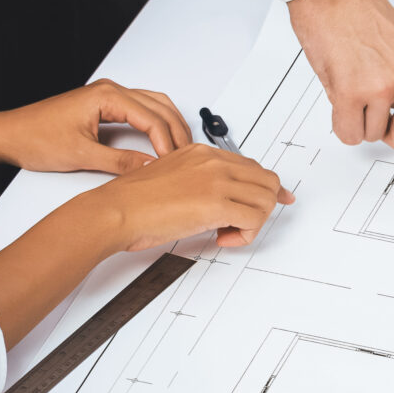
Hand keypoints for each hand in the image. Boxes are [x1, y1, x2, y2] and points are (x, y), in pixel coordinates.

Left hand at [0, 78, 190, 174]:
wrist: (10, 134)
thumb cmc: (36, 138)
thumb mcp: (81, 155)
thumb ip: (120, 162)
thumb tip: (149, 168)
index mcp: (107, 96)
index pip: (151, 117)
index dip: (167, 142)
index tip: (175, 162)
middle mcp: (110, 90)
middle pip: (159, 105)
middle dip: (176, 130)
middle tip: (186, 157)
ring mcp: (107, 95)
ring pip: (153, 104)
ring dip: (168, 124)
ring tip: (178, 149)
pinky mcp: (103, 104)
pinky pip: (140, 108)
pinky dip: (154, 122)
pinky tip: (159, 139)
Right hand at [83, 142, 292, 250]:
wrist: (117, 210)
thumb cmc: (134, 202)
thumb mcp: (172, 178)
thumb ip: (198, 182)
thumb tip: (218, 203)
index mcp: (202, 153)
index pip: (251, 166)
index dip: (266, 188)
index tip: (276, 199)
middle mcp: (213, 161)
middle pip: (266, 180)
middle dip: (261, 207)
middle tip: (241, 225)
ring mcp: (217, 180)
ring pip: (266, 199)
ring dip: (253, 222)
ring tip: (227, 233)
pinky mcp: (217, 203)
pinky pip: (254, 220)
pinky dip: (245, 235)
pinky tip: (223, 238)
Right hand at [288, 0, 393, 172]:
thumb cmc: (368, 16)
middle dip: (390, 130)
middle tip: (378, 99)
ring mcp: (383, 87)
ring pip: (374, 136)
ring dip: (362, 117)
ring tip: (357, 80)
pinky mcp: (351, 93)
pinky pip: (349, 133)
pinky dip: (342, 120)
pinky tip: (342, 88)